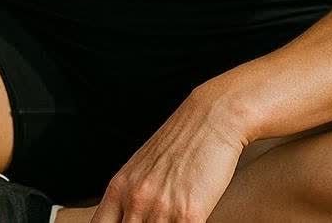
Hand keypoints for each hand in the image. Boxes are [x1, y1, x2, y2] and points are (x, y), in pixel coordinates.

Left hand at [92, 89, 250, 222]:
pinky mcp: (189, 215)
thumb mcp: (142, 167)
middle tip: (154, 219)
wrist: (212, 118)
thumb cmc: (182, 141)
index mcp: (119, 188)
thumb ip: (131, 196)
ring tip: (173, 218)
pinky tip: (192, 218)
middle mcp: (135, 200)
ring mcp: (160, 209)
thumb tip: (128, 216)